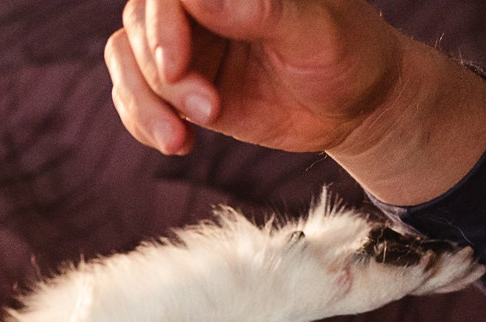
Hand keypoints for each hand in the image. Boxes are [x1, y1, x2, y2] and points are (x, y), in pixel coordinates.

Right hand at [103, 0, 485, 203]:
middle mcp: (202, 4)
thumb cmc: (348, 55)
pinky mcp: (183, 84)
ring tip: (179, 141)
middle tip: (207, 113)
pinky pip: (135, 95)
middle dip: (157, 77)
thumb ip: (260, 11)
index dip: (161, 25)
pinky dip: (143, 122)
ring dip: (144, 104)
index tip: (175, 68)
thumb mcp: (314, 35)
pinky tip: (179, 143)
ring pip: (127, 59)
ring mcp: (189, 42)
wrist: (357, 105)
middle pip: (139, 25)